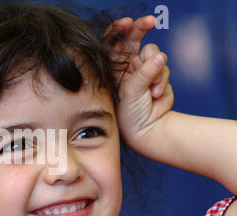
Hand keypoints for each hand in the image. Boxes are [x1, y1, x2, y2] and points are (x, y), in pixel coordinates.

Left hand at [104, 16, 173, 148]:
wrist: (146, 132)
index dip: (120, 29)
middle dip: (142, 27)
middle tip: (150, 21)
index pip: (113, 42)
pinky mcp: (158, 77)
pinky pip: (165, 70)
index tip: (129, 22)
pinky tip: (155, 100)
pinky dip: (163, 84)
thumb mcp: (131, 92)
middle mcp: (127, 66)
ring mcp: (144, 70)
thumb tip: (161, 56)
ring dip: (157, 74)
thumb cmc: (128, 115)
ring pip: (155, 55)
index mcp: (113, 68)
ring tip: (151, 95)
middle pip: (135, 38)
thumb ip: (144, 73)